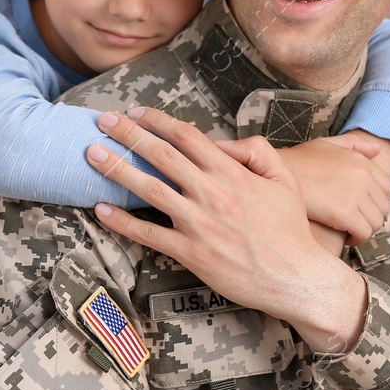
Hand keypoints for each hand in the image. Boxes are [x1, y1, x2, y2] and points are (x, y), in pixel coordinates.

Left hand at [85, 107, 366, 354]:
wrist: (297, 278)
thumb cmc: (291, 229)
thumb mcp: (285, 178)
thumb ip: (256, 151)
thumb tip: (223, 142)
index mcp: (232, 174)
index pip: (187, 137)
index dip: (159, 121)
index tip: (137, 112)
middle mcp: (211, 193)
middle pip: (161, 155)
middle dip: (128, 134)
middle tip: (102, 121)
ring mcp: (199, 224)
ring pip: (149, 189)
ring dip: (117, 168)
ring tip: (92, 153)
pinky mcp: (191, 254)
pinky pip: (149, 234)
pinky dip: (123, 222)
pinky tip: (101, 209)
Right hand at [282, 136, 389, 246]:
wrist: (276, 175)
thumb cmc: (297, 162)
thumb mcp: (325, 144)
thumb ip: (353, 145)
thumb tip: (377, 150)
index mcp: (362, 161)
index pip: (386, 187)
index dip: (375, 201)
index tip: (361, 208)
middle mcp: (364, 175)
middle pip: (383, 206)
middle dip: (371, 217)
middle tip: (354, 223)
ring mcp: (356, 194)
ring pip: (375, 222)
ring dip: (365, 230)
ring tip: (349, 231)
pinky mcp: (346, 213)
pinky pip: (364, 232)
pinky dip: (357, 238)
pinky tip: (345, 238)